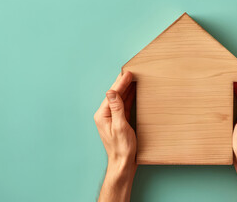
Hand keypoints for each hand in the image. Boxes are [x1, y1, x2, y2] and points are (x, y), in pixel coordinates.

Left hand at [94, 72, 135, 201]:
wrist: (123, 163)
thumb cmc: (121, 148)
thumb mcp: (120, 126)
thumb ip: (116, 108)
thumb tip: (111, 92)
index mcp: (102, 115)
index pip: (112, 95)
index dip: (121, 83)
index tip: (128, 74)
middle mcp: (105, 115)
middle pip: (115, 95)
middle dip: (123, 83)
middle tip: (131, 72)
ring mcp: (112, 118)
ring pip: (120, 99)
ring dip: (127, 89)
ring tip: (133, 78)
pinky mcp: (120, 121)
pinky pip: (124, 106)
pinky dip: (129, 98)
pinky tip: (134, 92)